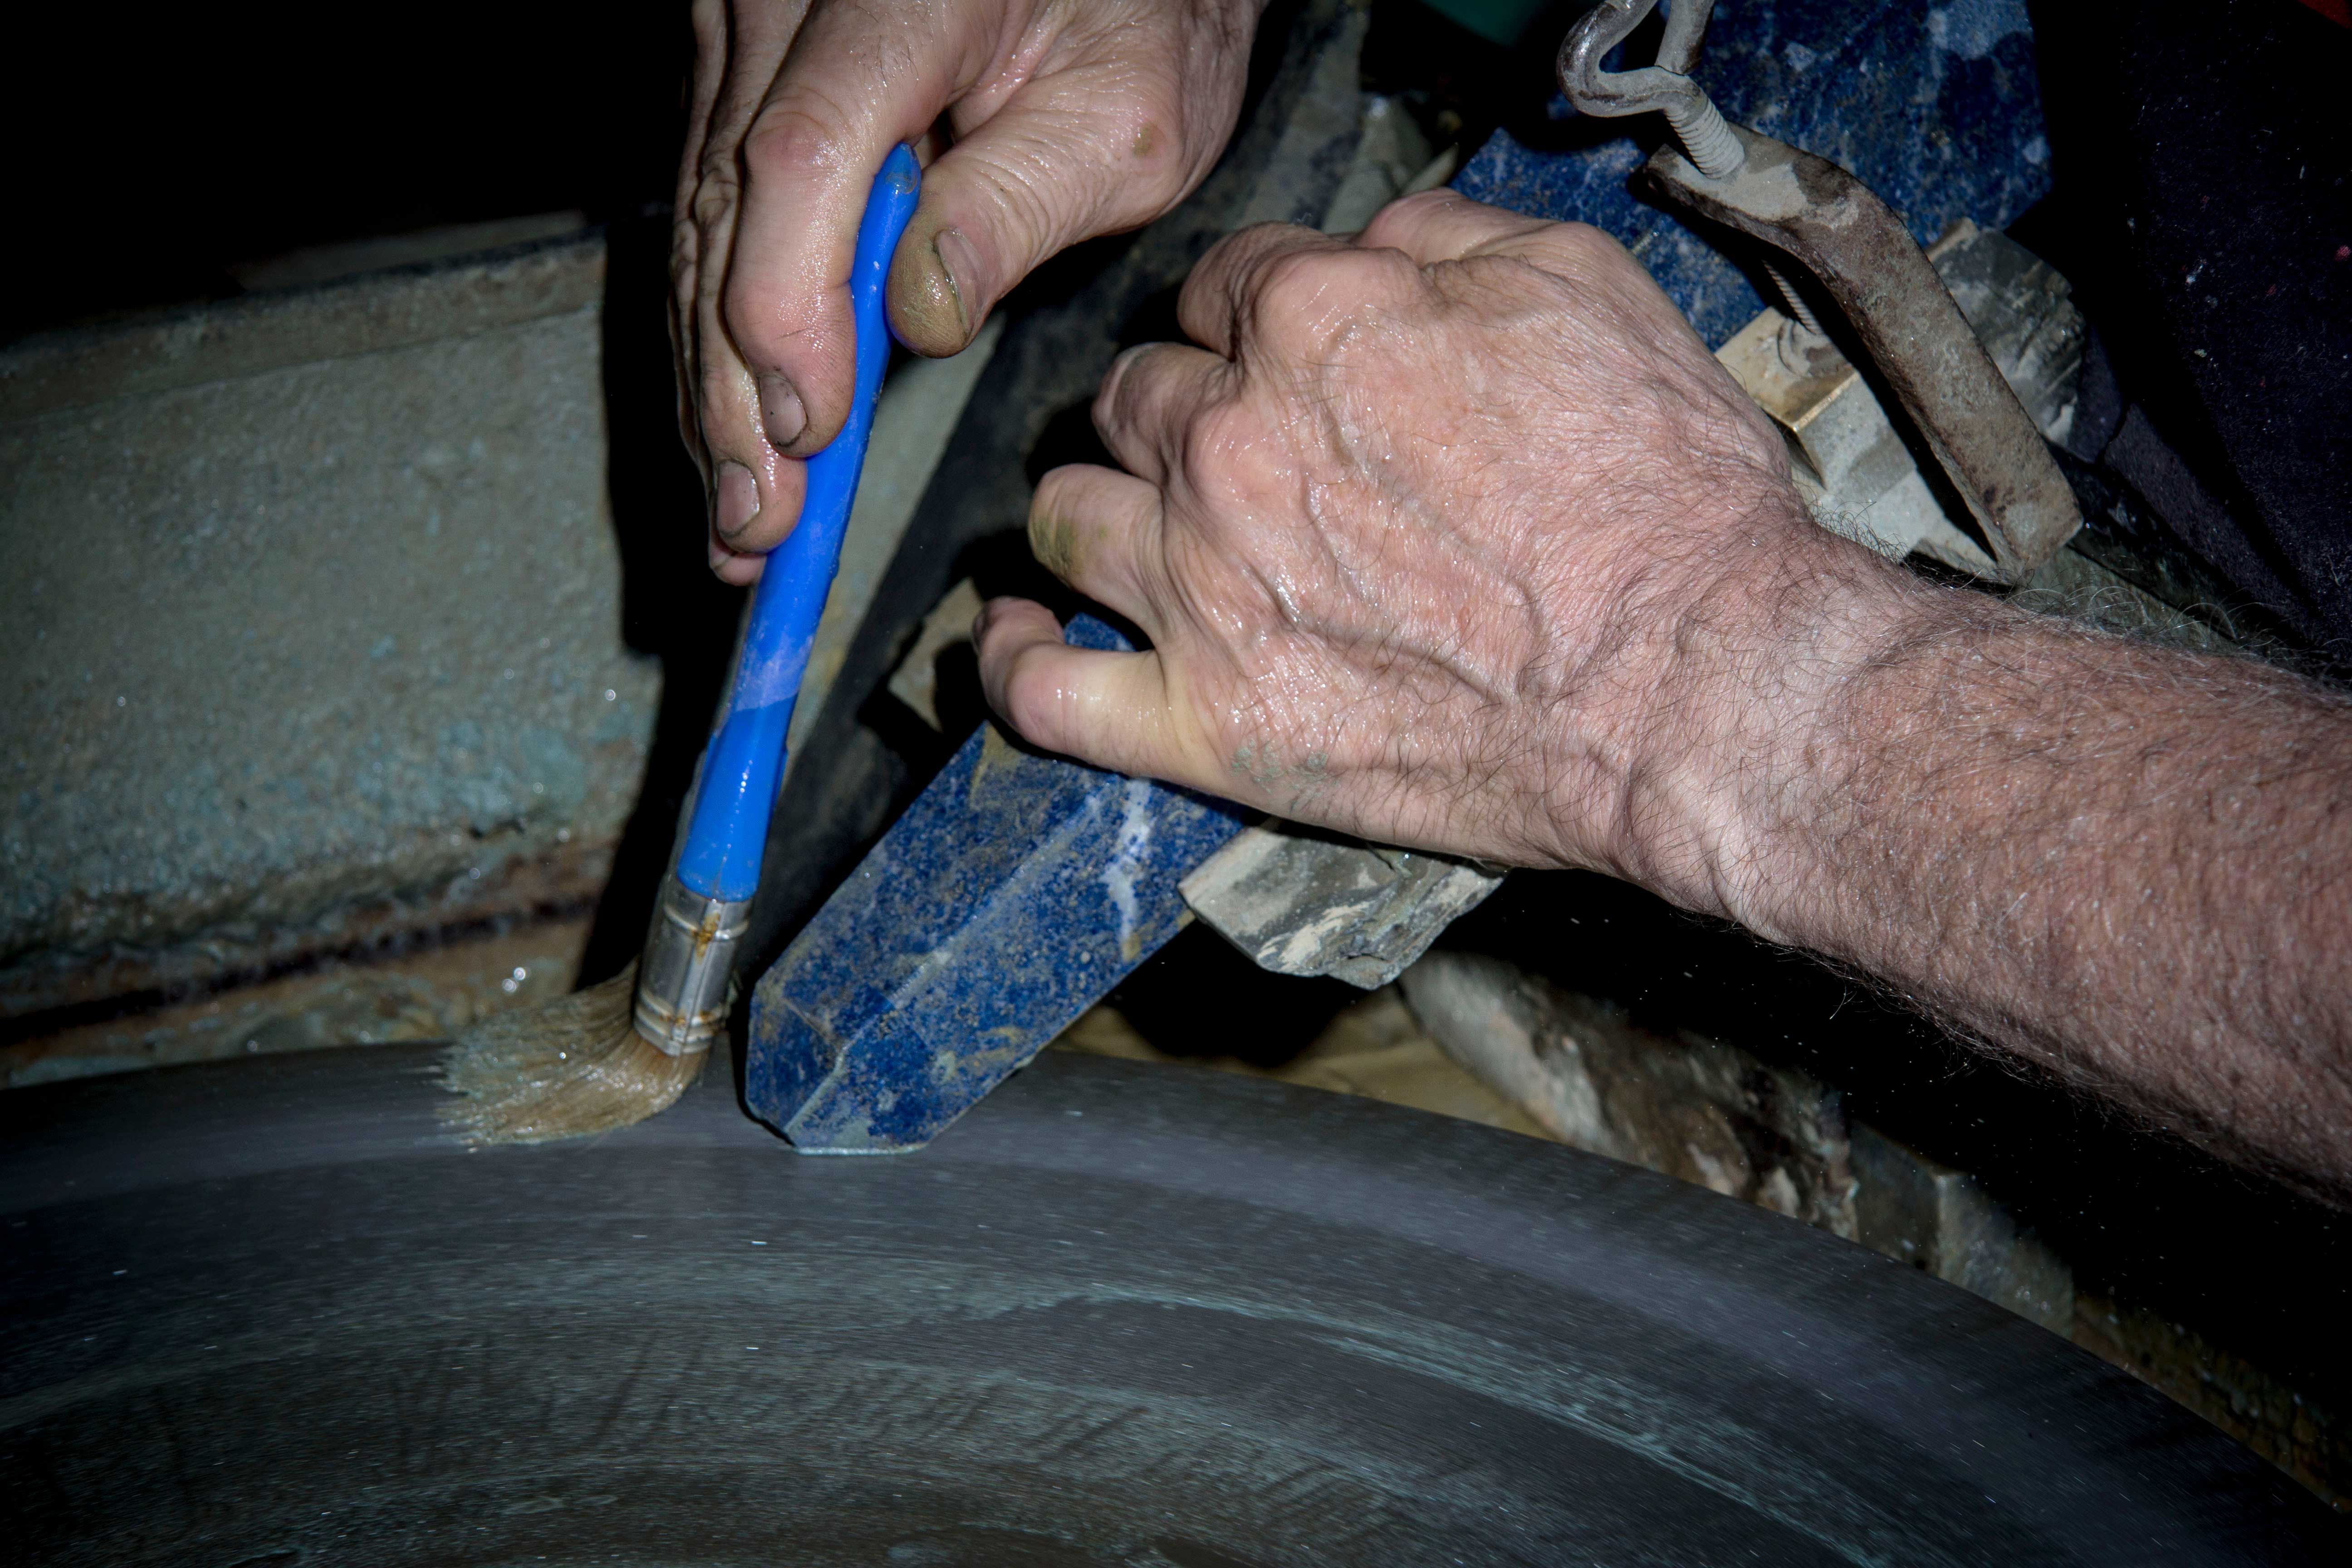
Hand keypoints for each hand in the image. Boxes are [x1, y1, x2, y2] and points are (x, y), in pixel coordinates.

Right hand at [674, 0, 1264, 583]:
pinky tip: (736, 437)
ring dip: (714, 383)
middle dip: (736, 387)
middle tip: (757, 527)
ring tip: (739, 519)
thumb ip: (1019, 202)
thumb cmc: (1138, 21)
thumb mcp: (1126, 114)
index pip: (799, 158)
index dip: (787, 306)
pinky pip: (711, 217)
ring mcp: (743, 31)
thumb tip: (919, 315)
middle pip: (726, 208)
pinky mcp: (736, 75)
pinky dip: (723, 335)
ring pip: (701, 227)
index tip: (805, 431)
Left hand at [973, 190, 1907, 920]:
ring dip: (1089, 516)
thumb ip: (1442, 240)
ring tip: (1124, 535)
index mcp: (1315, 324)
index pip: (1217, 289)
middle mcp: (1231, 442)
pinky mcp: (1207, 722)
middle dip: (1168, 414)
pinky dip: (1016, 669)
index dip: (1243, 324)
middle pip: (1131, 399)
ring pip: (1065, 520)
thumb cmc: (1659, 497)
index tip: (1266, 361)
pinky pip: (1047, 695)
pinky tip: (1019, 645)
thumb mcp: (1582, 287)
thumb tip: (1365, 241)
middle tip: (1223, 455)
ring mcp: (1203, 588)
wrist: (1692, 679)